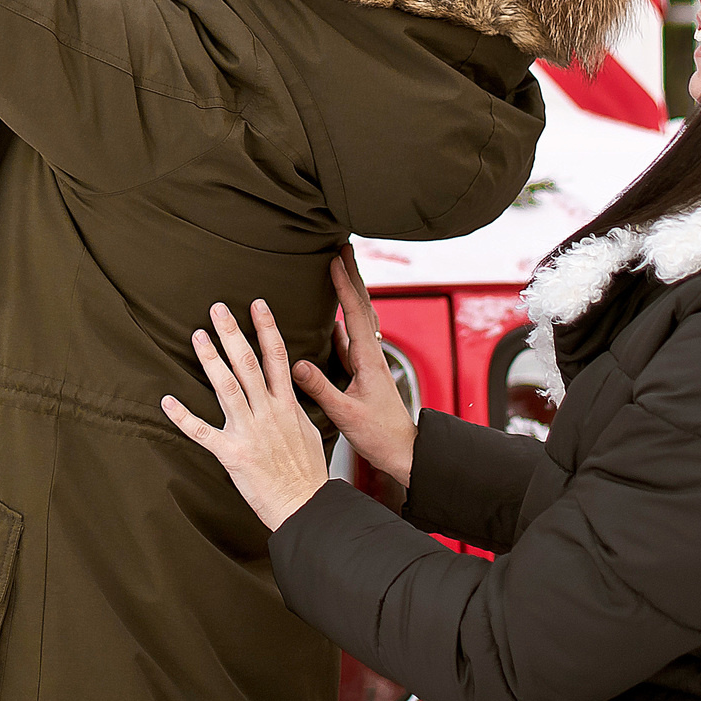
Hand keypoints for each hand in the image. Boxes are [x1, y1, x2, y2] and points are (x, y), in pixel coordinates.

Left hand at [161, 300, 330, 531]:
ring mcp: (249, 432)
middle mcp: (268, 413)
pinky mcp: (232, 454)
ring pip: (227, 388)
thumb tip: (287, 383)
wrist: (305, 506)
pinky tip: (167, 401)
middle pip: (248, 364)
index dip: (267, 328)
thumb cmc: (307, 472)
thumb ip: (293, 404)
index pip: (277, 357)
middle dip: (232, 333)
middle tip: (217, 308)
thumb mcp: (308, 430)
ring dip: (211, 360)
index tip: (257, 304)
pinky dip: (183, 417)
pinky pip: (203, 432)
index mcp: (287, 405)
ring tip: (197, 336)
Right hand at [294, 246, 416, 487]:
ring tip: (340, 272)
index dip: (345, 286)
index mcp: (369, 359)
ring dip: (351, 293)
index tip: (334, 260)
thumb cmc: (380, 435)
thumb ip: (321, 389)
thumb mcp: (346, 414)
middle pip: (362, 306)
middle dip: (353, 276)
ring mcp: (370, 362)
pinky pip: (353, 339)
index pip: (356, 314)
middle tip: (343, 247)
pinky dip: (346, 321)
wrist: (404, 452)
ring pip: (360, 319)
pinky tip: (335, 321)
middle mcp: (373, 355)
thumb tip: (296, 363)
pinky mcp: (365, 373)